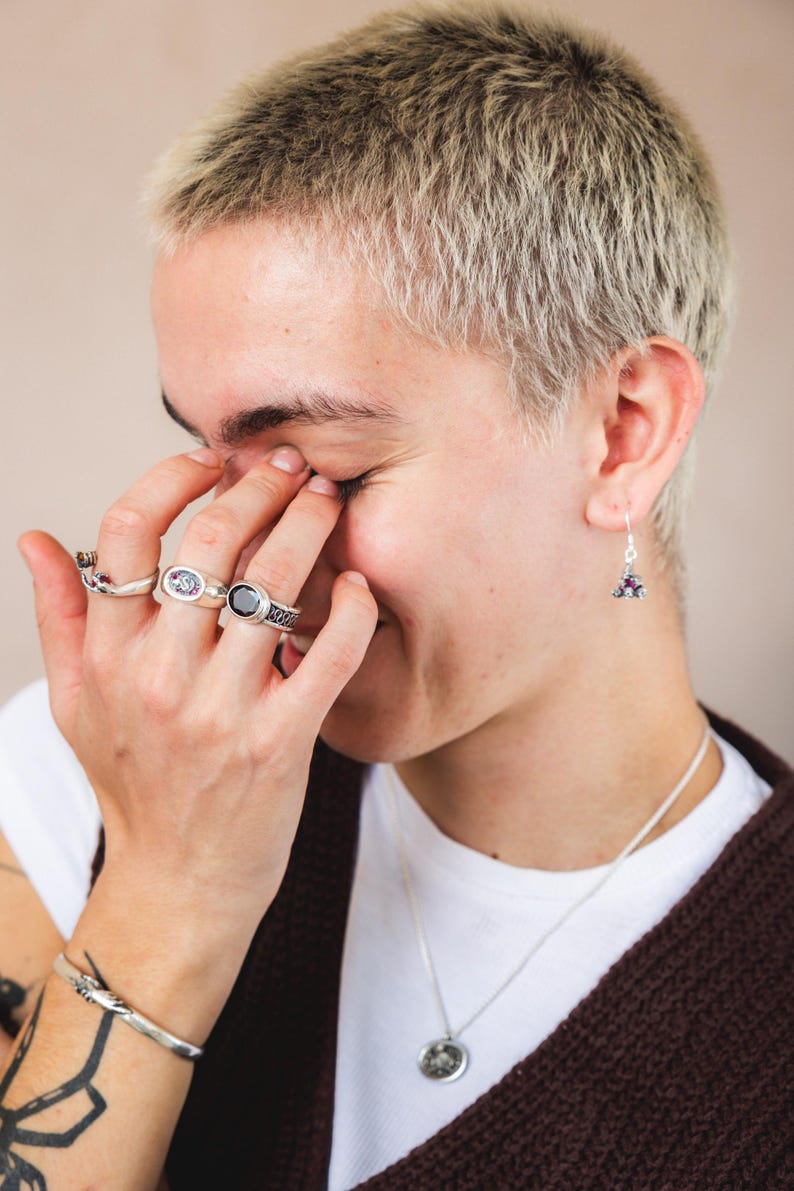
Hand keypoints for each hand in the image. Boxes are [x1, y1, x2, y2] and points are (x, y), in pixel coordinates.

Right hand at [18, 446, 377, 941]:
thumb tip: (36, 540)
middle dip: (260, 486)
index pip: (128, 531)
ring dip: (310, 525)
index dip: (172, 478)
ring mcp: (221, 710)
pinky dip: (351, 608)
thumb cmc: (133, 787)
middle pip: (212, 542)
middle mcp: (159, 675)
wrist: (179, 884)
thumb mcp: (74, 705)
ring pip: (273, 583)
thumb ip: (62, 617)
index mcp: (107, 657)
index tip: (209, 461)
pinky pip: (328, 653)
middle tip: (293, 466)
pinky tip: (358, 584)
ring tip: (329, 501)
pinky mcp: (280, 743)